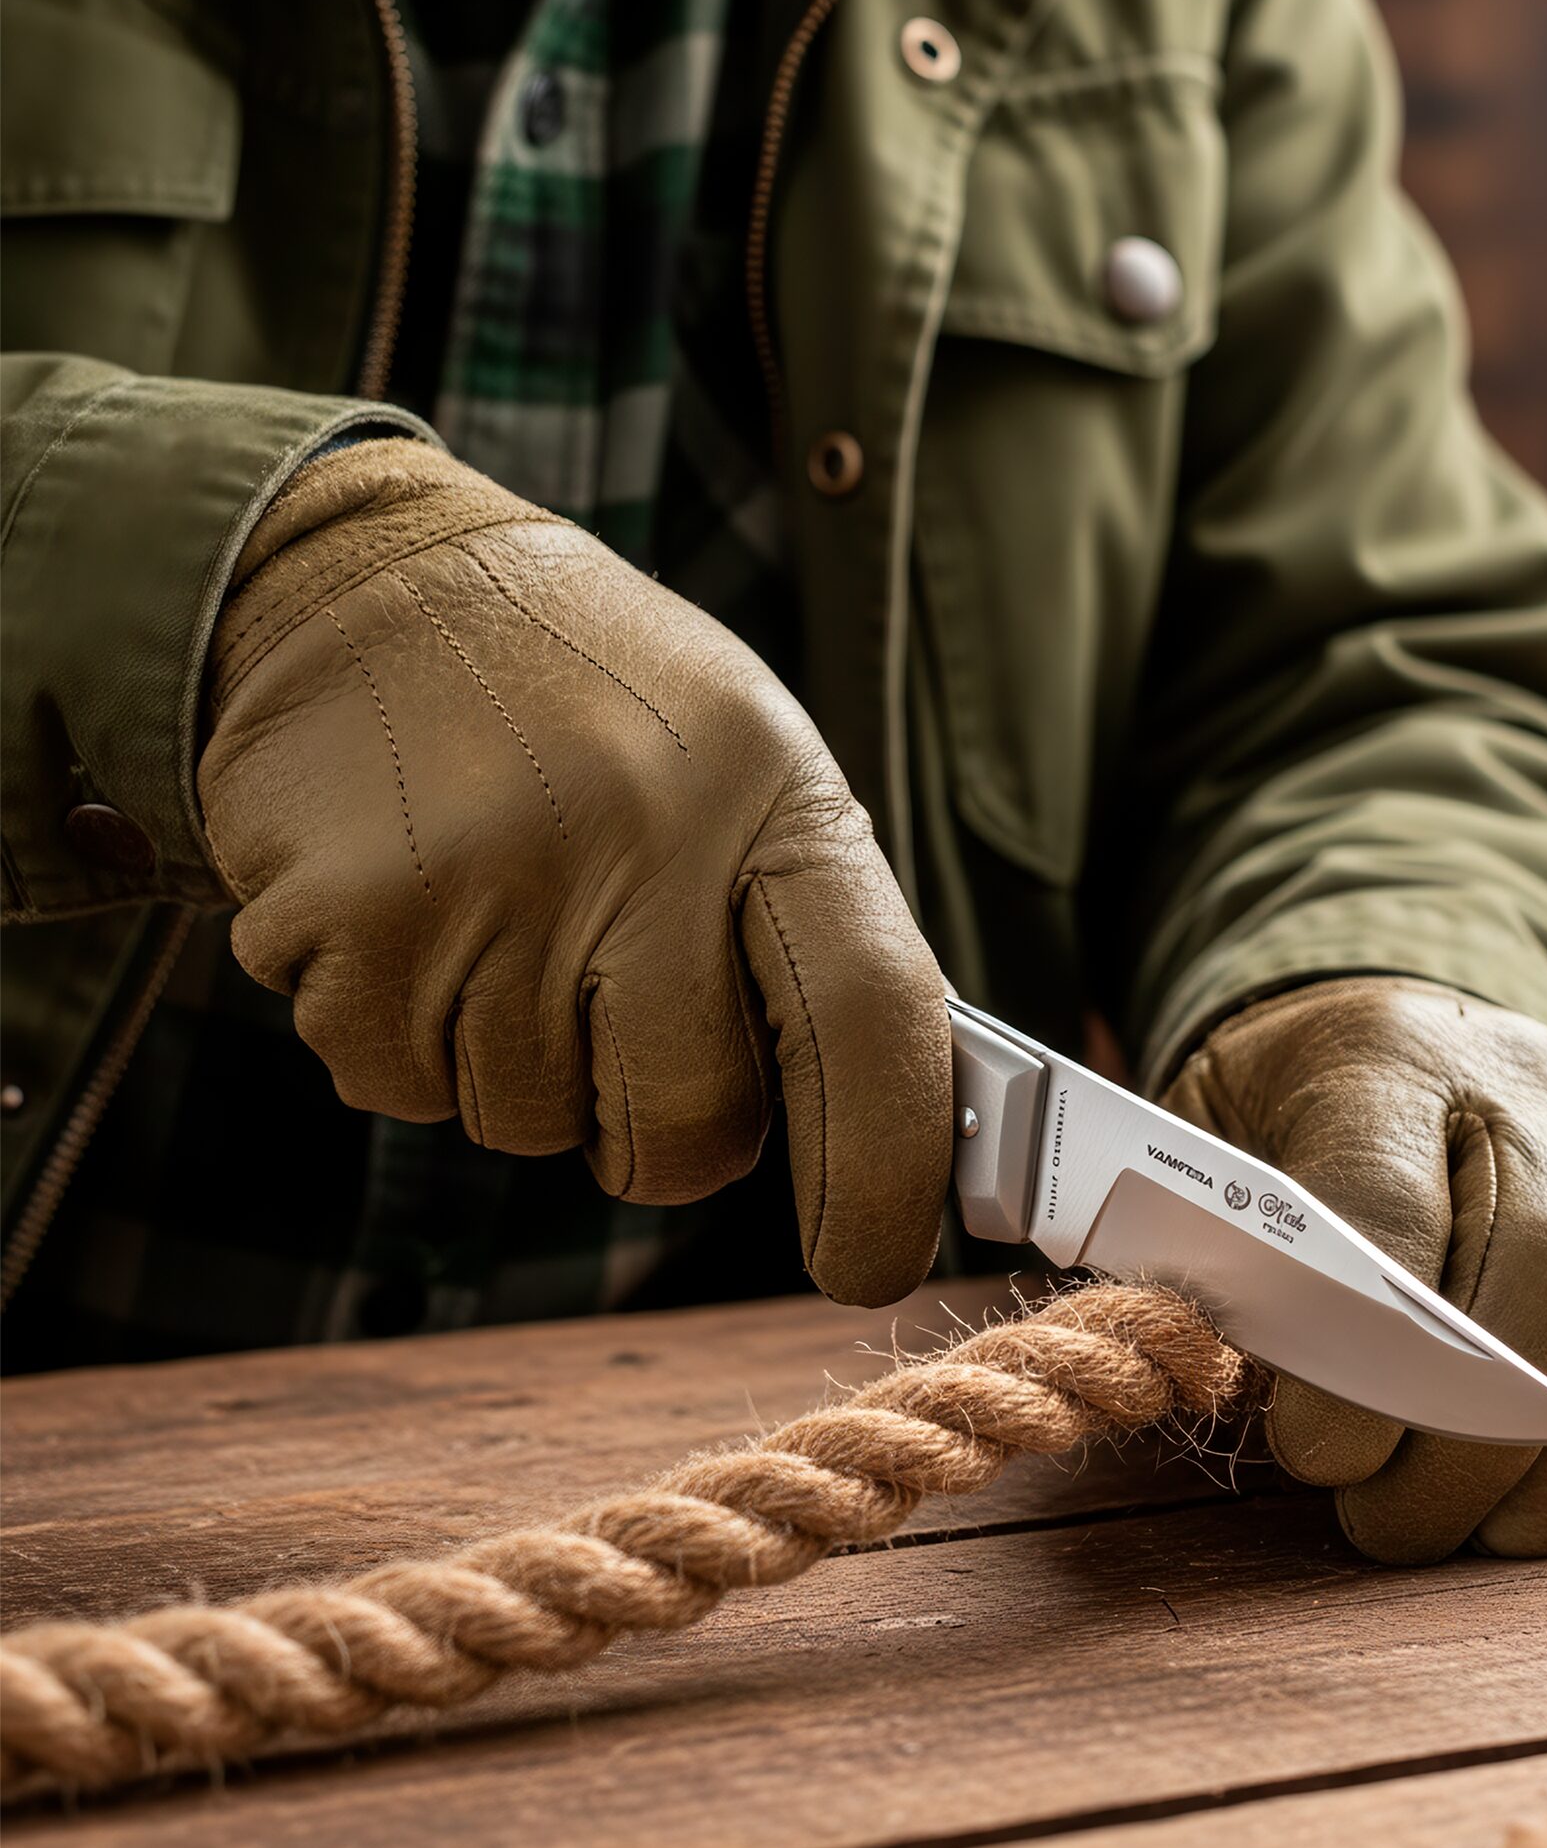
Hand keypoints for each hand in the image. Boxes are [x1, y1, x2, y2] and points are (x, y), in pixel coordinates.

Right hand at [197, 441, 950, 1306]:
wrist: (359, 587)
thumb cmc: (590, 708)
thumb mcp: (741, 766)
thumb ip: (810, 938)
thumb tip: (896, 1139)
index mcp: (770, 790)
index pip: (871, 1015)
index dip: (883, 1169)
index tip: (867, 1260)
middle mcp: (640, 832)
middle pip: (684, 1126)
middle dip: (661, 1136)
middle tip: (621, 1024)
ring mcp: (487, 878)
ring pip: (531, 1127)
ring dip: (525, 1068)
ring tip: (505, 911)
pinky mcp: (349, 923)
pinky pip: (402, 1092)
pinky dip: (411, 1043)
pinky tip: (418, 914)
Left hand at [1163, 978, 1546, 1562]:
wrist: (1410, 1030)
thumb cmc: (1296, 1118)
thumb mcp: (1216, 1144)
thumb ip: (1221, 1250)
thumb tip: (1229, 1383)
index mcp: (1389, 1061)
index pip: (1392, 1196)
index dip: (1364, 1344)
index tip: (1317, 1455)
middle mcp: (1537, 1089)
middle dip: (1476, 1432)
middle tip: (1393, 1523)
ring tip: (1491, 1537)